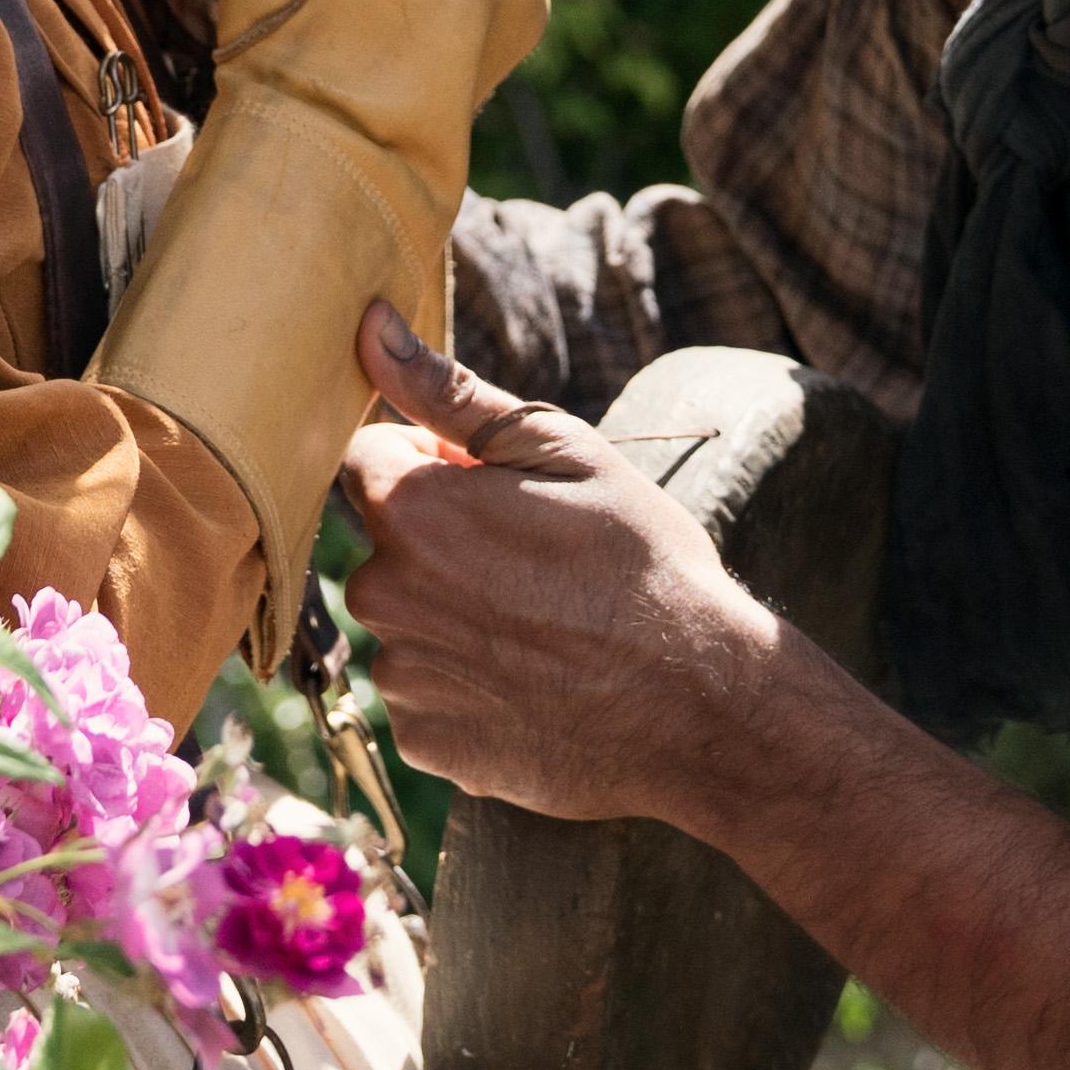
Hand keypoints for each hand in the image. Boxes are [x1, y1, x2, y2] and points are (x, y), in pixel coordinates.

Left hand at [334, 308, 786, 828]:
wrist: (700, 705)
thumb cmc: (642, 564)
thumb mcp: (562, 452)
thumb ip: (450, 394)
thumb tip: (369, 327)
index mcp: (411, 510)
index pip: (370, 458)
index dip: (433, 464)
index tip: (498, 491)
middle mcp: (381, 594)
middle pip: (386, 545)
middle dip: (441, 543)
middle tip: (536, 565)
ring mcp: (399, 675)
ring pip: (407, 622)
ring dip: (452, 617)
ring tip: (543, 629)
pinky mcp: (423, 742)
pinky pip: (425, 693)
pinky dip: (464, 687)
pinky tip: (532, 684)